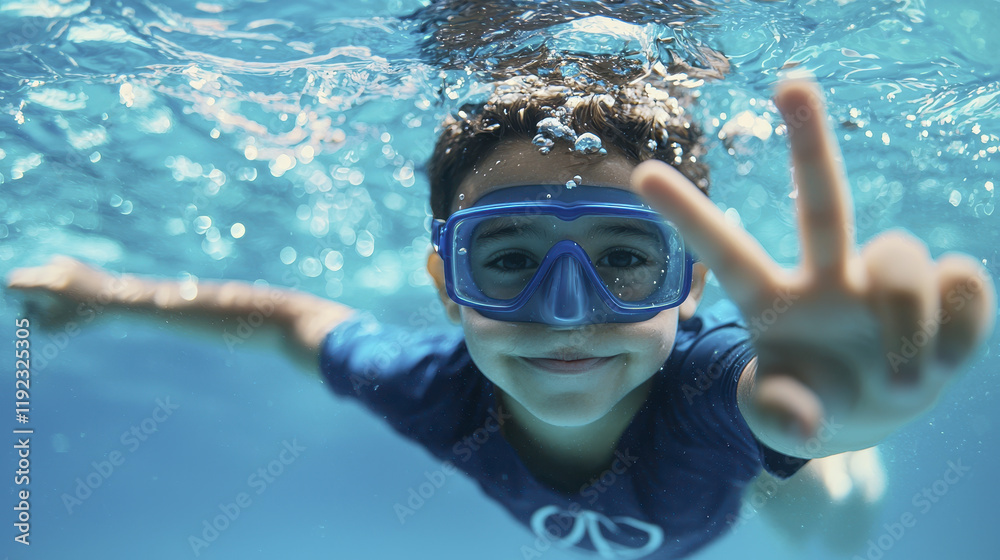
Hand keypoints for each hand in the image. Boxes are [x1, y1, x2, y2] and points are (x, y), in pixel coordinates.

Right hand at [6, 255, 127, 329]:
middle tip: (41, 306)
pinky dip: (57, 281)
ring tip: (63, 301)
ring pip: (40, 274)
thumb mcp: (54, 326)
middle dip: (27, 293)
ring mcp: (63, 262)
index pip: (13, 282)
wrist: (116, 298)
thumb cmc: (86, 316)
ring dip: (44, 286)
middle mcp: (53, 268)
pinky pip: (54, 271)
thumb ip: (31, 318)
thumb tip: (24, 307)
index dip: (13, 295)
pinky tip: (72, 293)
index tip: (24, 305)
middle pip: (24, 278)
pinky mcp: (72, 261)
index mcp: (48, 283)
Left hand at [633, 79, 995, 455]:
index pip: (728, 251)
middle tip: (789, 82)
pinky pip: (964, 282)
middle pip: (822, 200)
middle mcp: (827, 277)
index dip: (688, 215)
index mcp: (774, 302)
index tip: (641, 175)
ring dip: (907, 320)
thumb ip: (778, 415)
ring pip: (904, 257)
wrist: (872, 417)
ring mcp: (884, 283)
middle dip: (809, 140)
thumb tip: (803, 420)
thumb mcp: (781, 421)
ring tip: (901, 383)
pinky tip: (943, 358)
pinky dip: (958, 326)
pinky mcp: (943, 293)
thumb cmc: (809, 408)